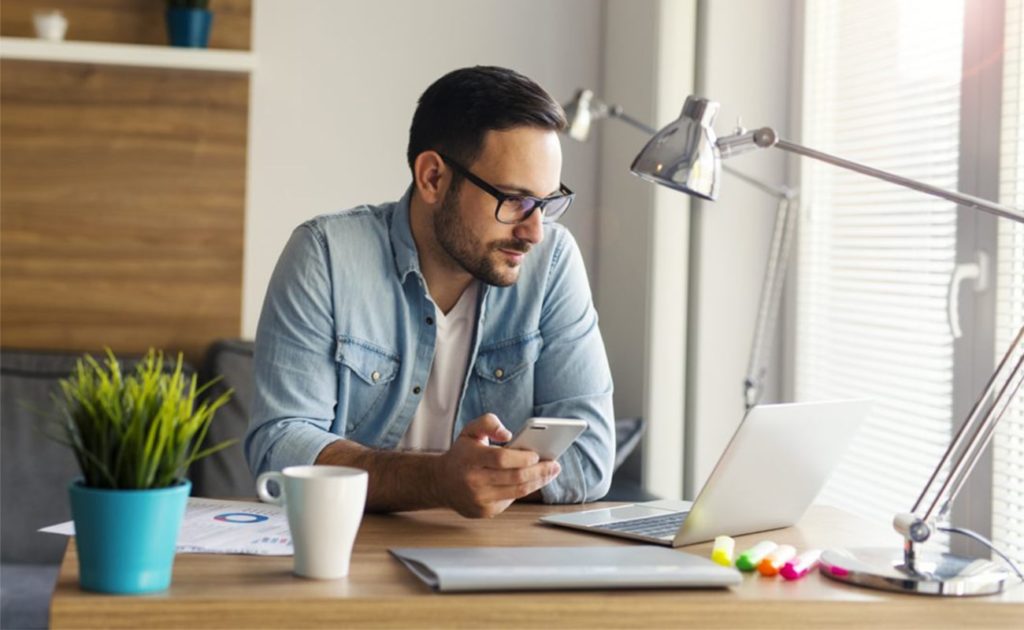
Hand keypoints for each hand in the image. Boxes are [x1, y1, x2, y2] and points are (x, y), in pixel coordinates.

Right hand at [433, 414, 560, 517]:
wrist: (441, 483)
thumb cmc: (461, 454)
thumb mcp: (469, 431)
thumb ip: (488, 423)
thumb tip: (507, 434)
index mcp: (470, 459)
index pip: (501, 459)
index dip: (522, 457)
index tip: (537, 454)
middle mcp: (474, 481)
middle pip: (515, 477)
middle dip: (539, 471)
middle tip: (555, 464)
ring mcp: (479, 499)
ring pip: (517, 492)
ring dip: (538, 482)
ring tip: (551, 472)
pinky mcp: (485, 511)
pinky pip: (511, 500)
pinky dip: (525, 490)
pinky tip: (534, 481)